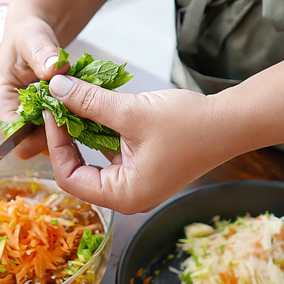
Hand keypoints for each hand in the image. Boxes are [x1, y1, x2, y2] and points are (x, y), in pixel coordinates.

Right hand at [0, 16, 67, 157]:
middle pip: (30, 145)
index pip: (16, 138)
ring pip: (44, 144)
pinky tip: (80, 111)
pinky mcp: (38, 123)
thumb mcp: (33, 39)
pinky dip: (68, 126)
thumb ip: (42, 53)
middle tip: (76, 110)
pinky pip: (54, 136)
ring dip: (64, 131)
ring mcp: (23, 123)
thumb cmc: (27, 36)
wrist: (33, 35)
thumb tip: (53, 68)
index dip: (41, 132)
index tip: (63, 112)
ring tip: (79, 108)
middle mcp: (7, 119)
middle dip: (55, 133)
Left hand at [42, 75, 232, 213]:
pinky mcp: (144, 166)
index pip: (69, 178)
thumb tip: (56, 88)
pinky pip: (112, 151)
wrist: (231, 123)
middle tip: (57, 106)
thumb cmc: (188, 124)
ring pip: (95, 158)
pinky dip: (100, 130)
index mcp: (123, 195)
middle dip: (66, 137)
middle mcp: (128, 195)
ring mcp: (136, 181)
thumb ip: (89, 102)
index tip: (51, 112)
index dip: (55, 144)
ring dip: (82, 130)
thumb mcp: (131, 112)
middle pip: (79, 170)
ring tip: (71, 101)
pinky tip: (94, 106)